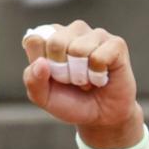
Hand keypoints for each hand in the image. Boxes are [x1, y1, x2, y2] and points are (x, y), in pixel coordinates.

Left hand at [21, 20, 142, 148]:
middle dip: (61, 71)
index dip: (41, 64)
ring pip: (78, 50)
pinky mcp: (116, 44)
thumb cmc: (72, 102)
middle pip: (56, 42)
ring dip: (81, 75)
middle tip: (72, 80)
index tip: (51, 76)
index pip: (34, 40)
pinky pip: (99, 57)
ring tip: (87, 79)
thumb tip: (41, 62)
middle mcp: (73, 31)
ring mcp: (96, 34)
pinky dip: (97, 75)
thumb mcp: (43, 97)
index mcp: (51, 37)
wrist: (101, 118)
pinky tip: (101, 77)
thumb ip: (32, 81)